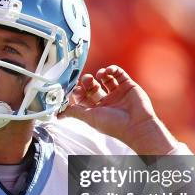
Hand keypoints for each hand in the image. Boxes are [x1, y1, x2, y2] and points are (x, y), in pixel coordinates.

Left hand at [58, 65, 177, 154]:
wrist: (137, 125)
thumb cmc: (113, 124)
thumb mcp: (89, 117)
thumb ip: (74, 112)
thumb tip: (58, 114)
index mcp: (96, 110)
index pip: (83, 97)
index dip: (78, 91)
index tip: (74, 89)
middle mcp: (106, 102)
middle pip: (93, 87)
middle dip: (87, 82)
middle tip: (86, 80)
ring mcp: (117, 93)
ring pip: (105, 79)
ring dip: (99, 74)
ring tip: (99, 75)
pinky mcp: (128, 86)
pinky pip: (119, 74)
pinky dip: (112, 69)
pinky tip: (108, 71)